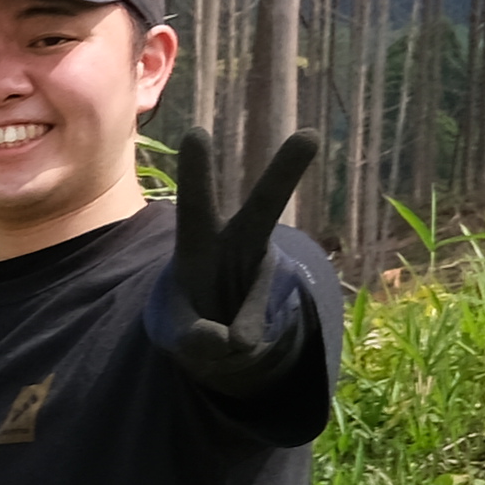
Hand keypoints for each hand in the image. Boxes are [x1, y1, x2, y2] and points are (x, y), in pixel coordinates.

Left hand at [164, 123, 321, 362]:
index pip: (196, 205)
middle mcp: (240, 247)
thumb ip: (191, 336)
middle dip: (284, 175)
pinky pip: (251, 337)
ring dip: (239, 327)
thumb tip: (231, 341)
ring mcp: (265, 276)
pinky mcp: (280, 307)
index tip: (197, 131)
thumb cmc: (189, 319)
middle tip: (310, 135)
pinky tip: (230, 350)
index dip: (197, 172)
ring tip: (212, 346)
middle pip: (263, 210)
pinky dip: (234, 352)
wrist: (224, 345)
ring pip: (260, 295)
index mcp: (199, 242)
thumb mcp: (174, 330)